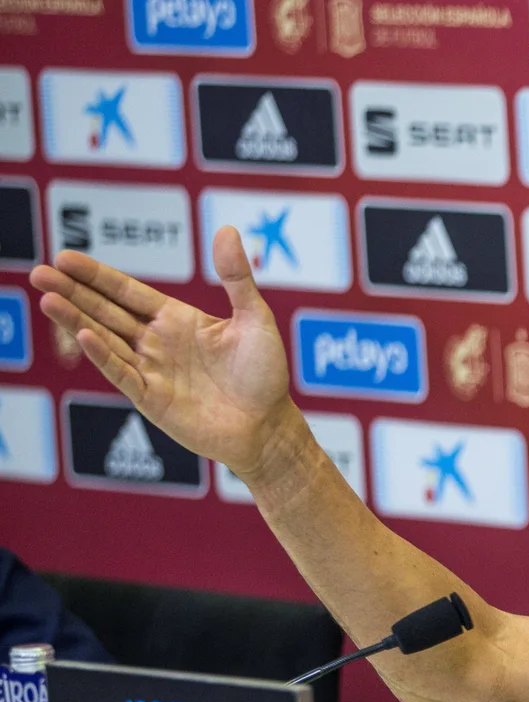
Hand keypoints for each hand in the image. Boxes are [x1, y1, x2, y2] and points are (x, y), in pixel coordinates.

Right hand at [30, 226, 303, 480]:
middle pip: (106, 312)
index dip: (97, 276)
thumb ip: (236, 278)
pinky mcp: (152, 399)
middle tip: (40, 272)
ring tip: (47, 298)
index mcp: (176, 320)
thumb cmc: (264, 374)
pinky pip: (122, 374)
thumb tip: (227, 229)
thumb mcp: (255, 318)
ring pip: (106, 340)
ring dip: (76, 319)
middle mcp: (157, 343)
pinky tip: (83, 335)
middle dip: (74, 293)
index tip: (65, 258)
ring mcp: (151, 371)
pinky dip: (103, 355)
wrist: (270, 426)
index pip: (127, 293)